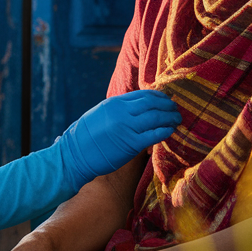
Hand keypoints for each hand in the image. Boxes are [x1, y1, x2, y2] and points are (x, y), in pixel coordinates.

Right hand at [57, 90, 179, 186]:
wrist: (75, 155)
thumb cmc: (85, 137)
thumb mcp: (100, 114)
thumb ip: (117, 109)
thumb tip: (134, 109)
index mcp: (114, 103)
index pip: (143, 95)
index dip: (158, 96)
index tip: (166, 100)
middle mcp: (121, 112)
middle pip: (153, 103)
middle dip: (167, 105)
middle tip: (175, 109)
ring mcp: (127, 127)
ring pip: (157, 117)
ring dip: (170, 117)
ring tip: (177, 119)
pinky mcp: (131, 144)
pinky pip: (155, 135)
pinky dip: (165, 131)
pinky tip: (170, 131)